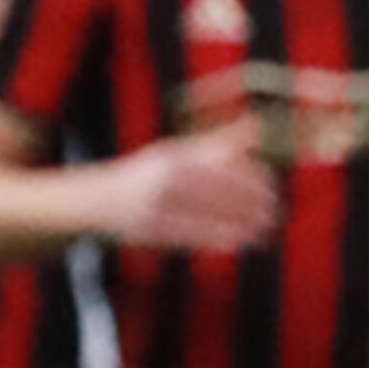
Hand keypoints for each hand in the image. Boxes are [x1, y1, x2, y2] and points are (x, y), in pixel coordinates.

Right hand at [99, 120, 278, 251]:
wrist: (95, 200)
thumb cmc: (147, 173)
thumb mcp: (177, 151)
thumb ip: (218, 142)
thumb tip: (260, 126)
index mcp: (174, 156)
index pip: (222, 165)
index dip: (250, 178)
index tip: (271, 187)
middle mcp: (164, 180)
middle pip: (217, 193)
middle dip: (249, 204)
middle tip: (273, 213)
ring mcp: (155, 207)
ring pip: (206, 217)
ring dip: (238, 225)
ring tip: (261, 231)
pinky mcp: (149, 232)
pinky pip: (190, 237)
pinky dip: (217, 239)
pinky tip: (236, 241)